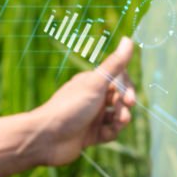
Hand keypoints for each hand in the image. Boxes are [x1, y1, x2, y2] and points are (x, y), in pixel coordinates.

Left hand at [32, 37, 137, 166]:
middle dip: (124, 107)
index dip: (127, 89)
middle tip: (124, 116)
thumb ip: (115, 64)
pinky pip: (109, 132)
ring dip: (120, 121)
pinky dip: (110, 133)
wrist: (47, 137)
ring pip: (116, 116)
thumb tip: (128, 39)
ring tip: (117, 125)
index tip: (129, 100)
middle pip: (119, 99)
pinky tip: (104, 135)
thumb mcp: (95, 84)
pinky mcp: (90, 134)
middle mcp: (93, 98)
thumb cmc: (69, 107)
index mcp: (92, 82)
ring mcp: (92, 116)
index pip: (119, 80)